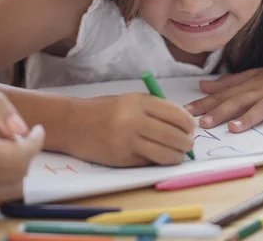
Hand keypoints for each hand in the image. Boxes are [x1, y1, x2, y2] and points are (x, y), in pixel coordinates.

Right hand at [0, 92, 43, 213]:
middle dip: (27, 153)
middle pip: (17, 173)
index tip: (37, 130)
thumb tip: (23, 129)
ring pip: (14, 188)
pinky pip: (2, 198)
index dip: (33, 143)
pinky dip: (8, 181)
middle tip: (20, 138)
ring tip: (7, 151)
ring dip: (20, 168)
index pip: (12, 156)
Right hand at [65, 93, 194, 166]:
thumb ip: (154, 109)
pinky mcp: (122, 159)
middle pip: (174, 136)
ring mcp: (127, 141)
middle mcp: (134, 120)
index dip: (188, 125)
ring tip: (178, 155)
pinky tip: (159, 158)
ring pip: (166, 153)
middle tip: (188, 145)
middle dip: (187, 143)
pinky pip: (150, 162)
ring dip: (177, 156)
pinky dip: (159, 162)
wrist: (72, 123)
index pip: (176, 115)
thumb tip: (183, 125)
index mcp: (138, 102)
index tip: (190, 129)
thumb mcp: (129, 100)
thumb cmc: (104, 110)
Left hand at [185, 56, 262, 132]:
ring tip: (234, 128)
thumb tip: (202, 86)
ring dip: (249, 117)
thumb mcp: (253, 76)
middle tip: (202, 123)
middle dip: (219, 112)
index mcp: (250, 85)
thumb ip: (228, 83)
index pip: (223, 95)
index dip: (204, 104)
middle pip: (238, 101)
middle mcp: (262, 89)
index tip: (185, 112)